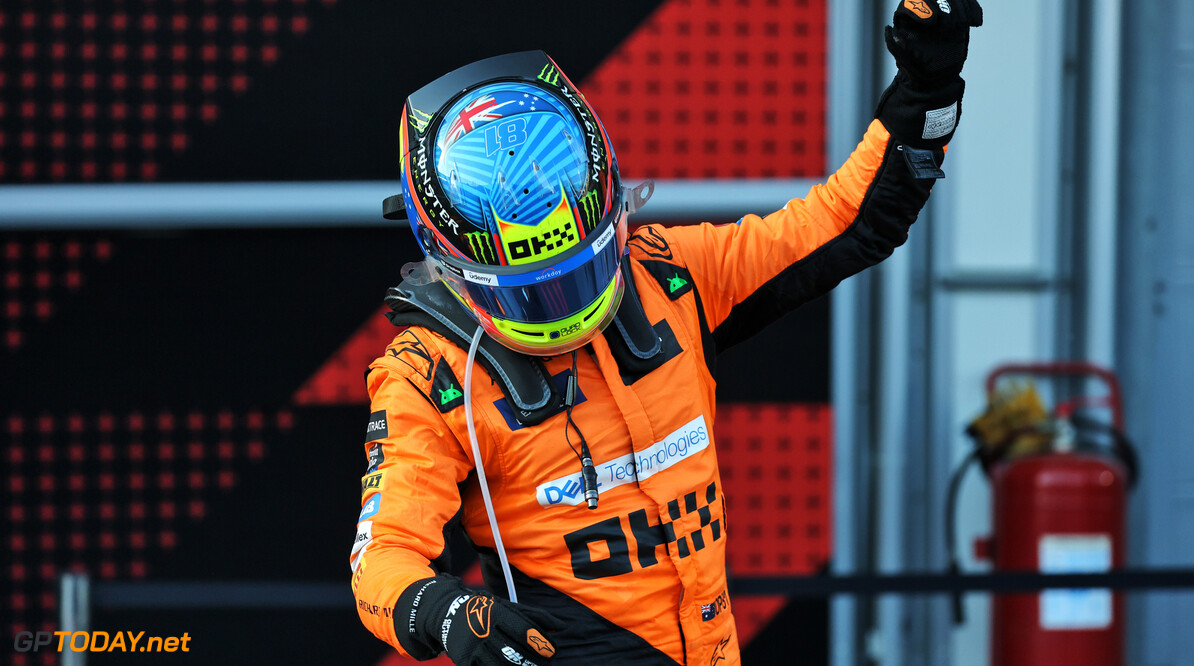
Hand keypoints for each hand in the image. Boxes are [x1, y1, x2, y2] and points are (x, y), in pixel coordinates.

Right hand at [400, 577, 563, 664]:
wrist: (448, 614)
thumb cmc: (486, 610)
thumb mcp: (508, 607)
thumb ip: (535, 616)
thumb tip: (561, 627)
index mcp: (496, 613)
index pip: (523, 630)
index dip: (540, 643)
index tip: (552, 652)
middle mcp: (484, 630)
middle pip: (514, 652)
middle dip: (533, 663)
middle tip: (545, 665)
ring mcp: (473, 647)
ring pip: (502, 665)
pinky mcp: (465, 661)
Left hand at [885, 0, 983, 84]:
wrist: (934, 75)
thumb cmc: (915, 67)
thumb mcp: (903, 57)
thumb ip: (894, 44)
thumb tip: (888, 30)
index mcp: (907, 16)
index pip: (915, 2)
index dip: (926, 10)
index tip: (934, 24)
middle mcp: (924, 8)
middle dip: (945, 8)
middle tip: (950, 25)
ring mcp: (942, 9)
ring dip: (960, 9)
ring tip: (961, 26)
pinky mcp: (957, 13)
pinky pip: (968, 3)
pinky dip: (973, 10)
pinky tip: (975, 22)